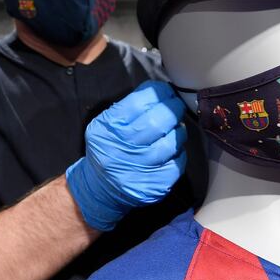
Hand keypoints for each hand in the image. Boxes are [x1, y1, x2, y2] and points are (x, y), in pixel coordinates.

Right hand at [66, 80, 186, 230]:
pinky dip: (178, 153)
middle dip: (173, 108)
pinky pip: (176, 163)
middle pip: (157, 122)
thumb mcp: (105, 125)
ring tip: (175, 127)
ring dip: (178, 131)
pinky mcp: (153, 185)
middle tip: (176, 105)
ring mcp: (138, 170)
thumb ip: (128, 109)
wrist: (100, 188)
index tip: (166, 91)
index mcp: (108, 129)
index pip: (138, 103)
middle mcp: (121, 150)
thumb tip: (159, 92)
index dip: (158, 93)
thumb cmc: (107, 149)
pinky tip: (173, 149)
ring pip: (171, 143)